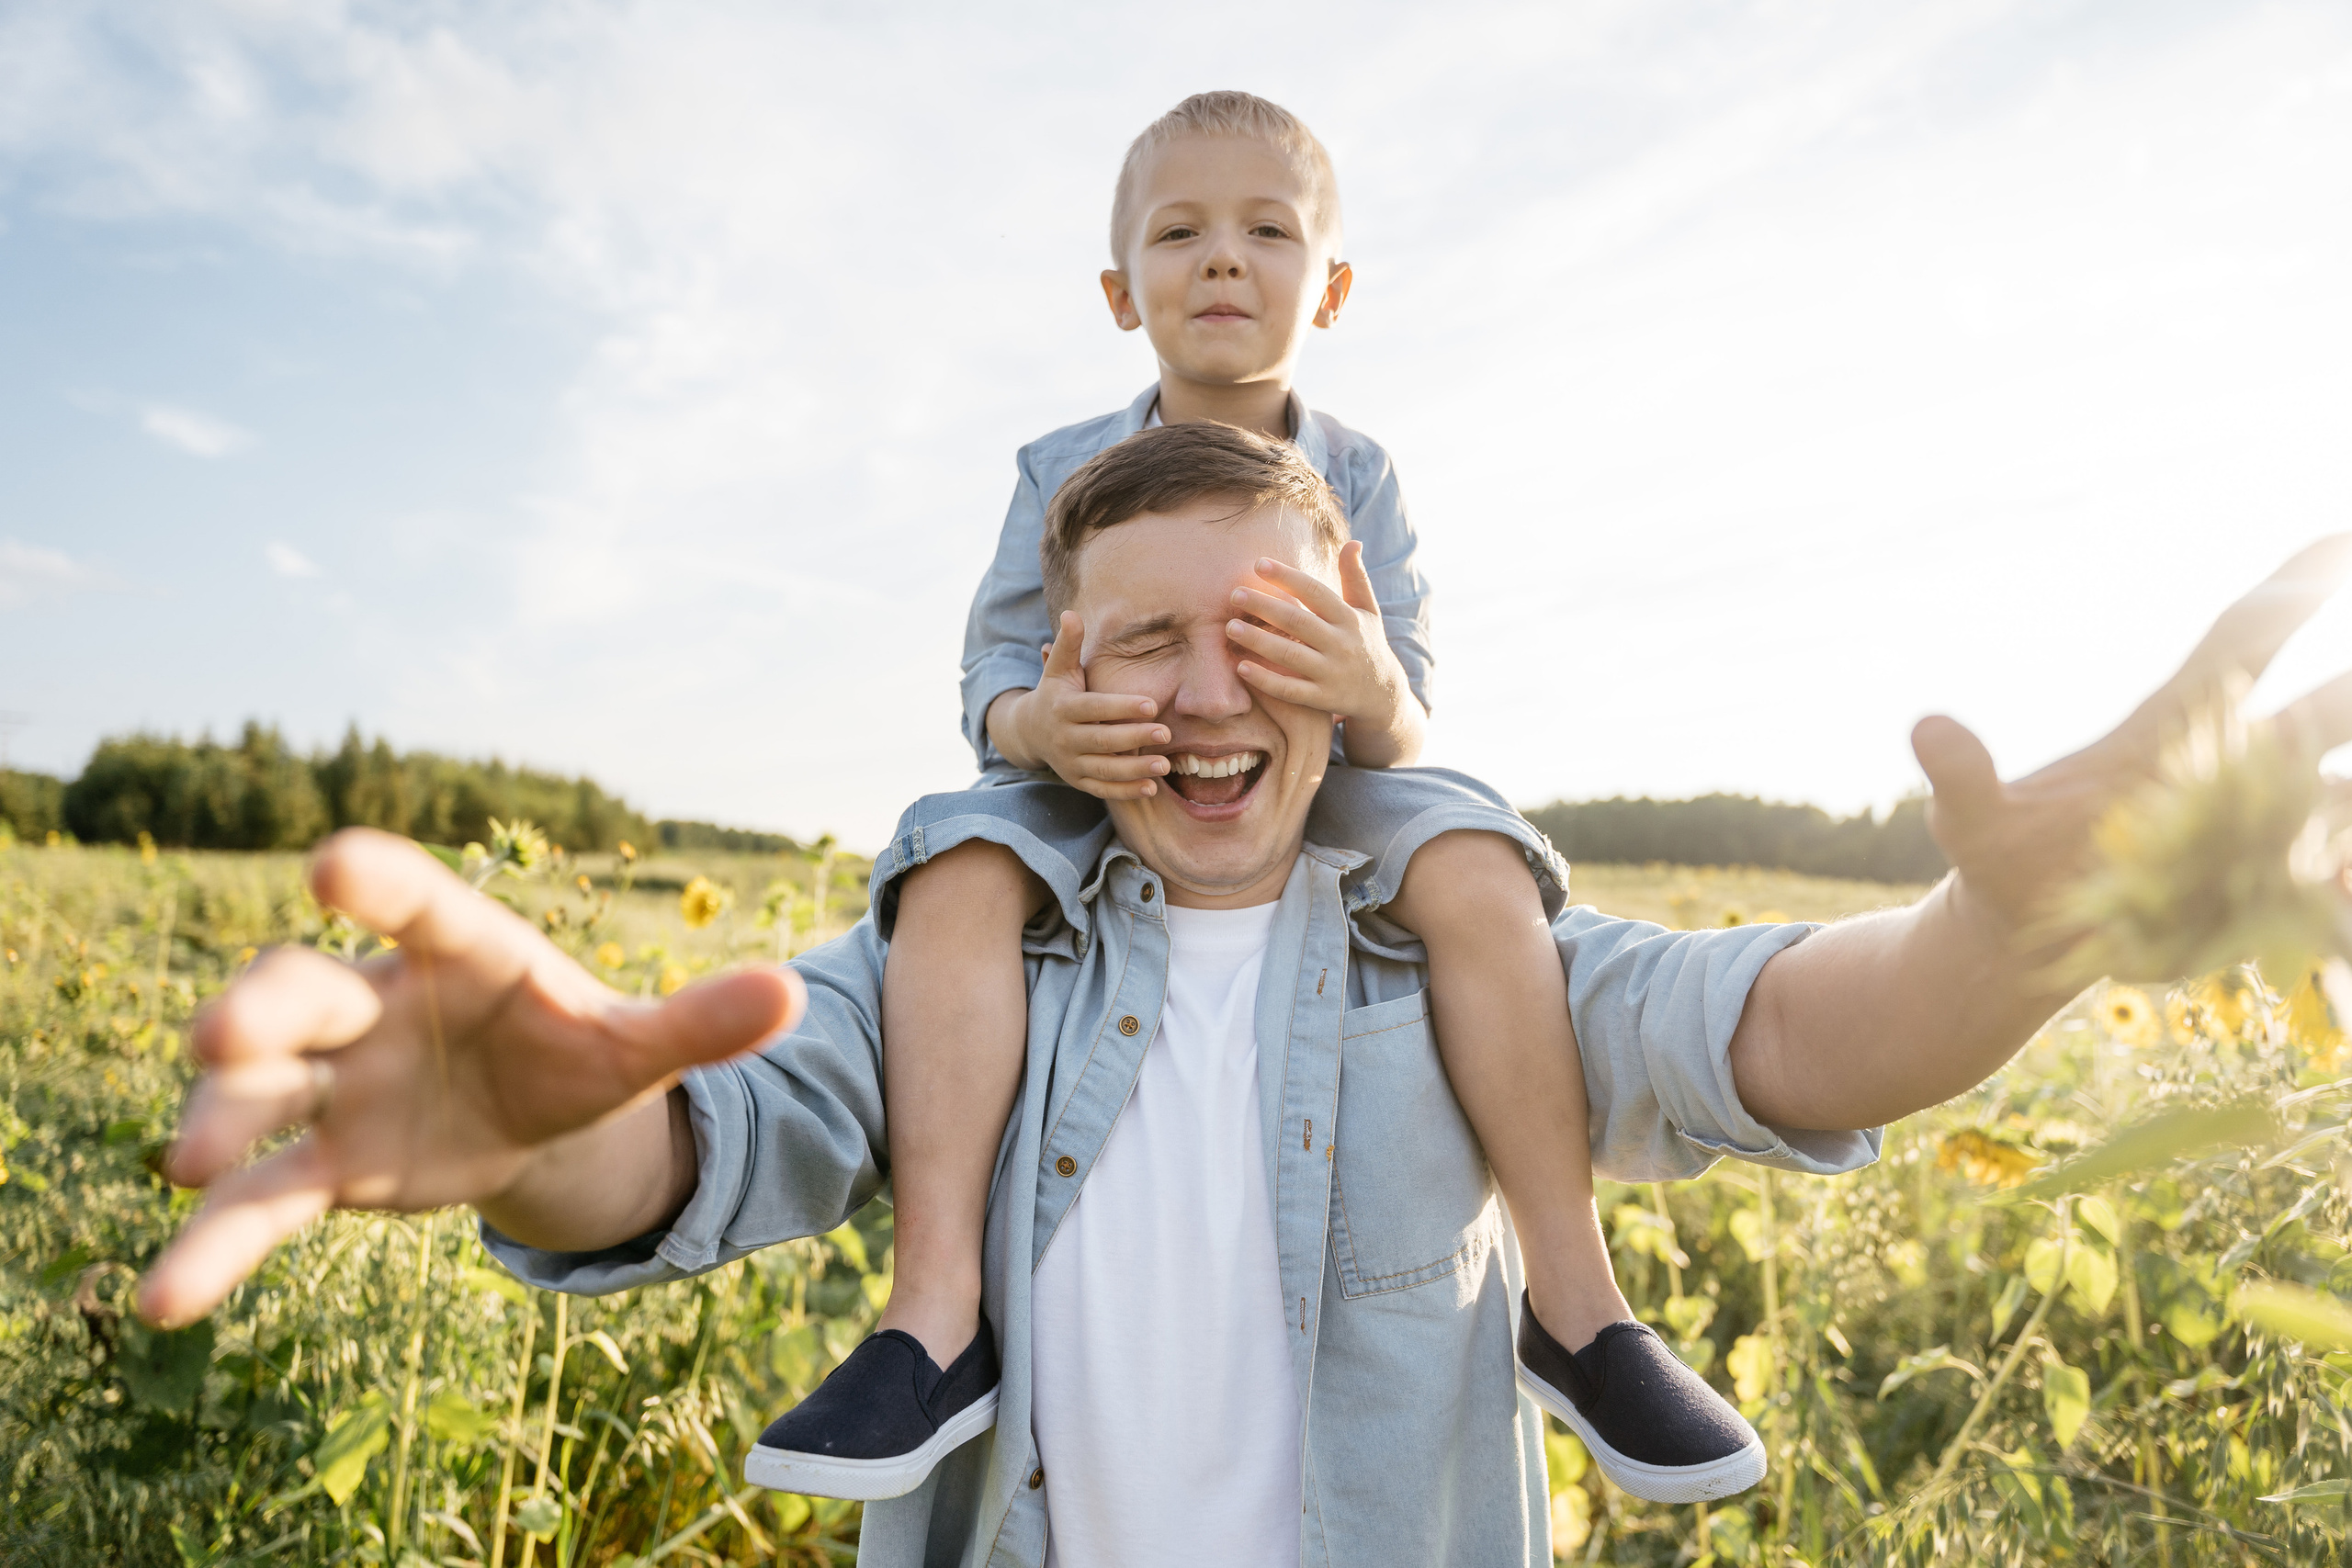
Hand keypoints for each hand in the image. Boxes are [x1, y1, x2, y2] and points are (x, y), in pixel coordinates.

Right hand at [138, 829, 802, 1326]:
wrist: (530, 1116)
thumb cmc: (573, 1052)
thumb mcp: (635, 1048)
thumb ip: (702, 1023)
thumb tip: (795, 996)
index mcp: (463, 954)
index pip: (419, 904)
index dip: (381, 882)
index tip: (331, 861)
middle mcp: (377, 1005)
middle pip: (307, 992)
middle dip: (263, 1009)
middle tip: (223, 1033)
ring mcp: (336, 1084)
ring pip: (261, 1091)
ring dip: (221, 1117)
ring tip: (193, 1160)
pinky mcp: (323, 1165)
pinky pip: (261, 1200)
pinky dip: (214, 1246)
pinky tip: (167, 1300)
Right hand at [989, 612, 1173, 799]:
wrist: (1029, 732)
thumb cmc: (1056, 693)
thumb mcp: (1058, 669)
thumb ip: (1069, 644)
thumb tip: (1070, 613)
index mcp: (1063, 708)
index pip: (1094, 708)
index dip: (1121, 708)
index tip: (1151, 704)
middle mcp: (1065, 738)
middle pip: (1101, 741)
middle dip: (1134, 738)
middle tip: (1167, 734)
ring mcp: (1070, 763)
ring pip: (1104, 769)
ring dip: (1134, 770)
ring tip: (1164, 766)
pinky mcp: (1078, 781)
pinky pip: (1102, 789)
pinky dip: (1125, 791)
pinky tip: (1151, 787)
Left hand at [1227, 541, 1423, 767]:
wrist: (1383, 695)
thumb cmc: (1367, 643)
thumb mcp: (1368, 610)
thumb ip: (1355, 577)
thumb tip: (1352, 542)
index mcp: (1349, 618)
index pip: (1315, 592)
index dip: (1287, 577)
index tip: (1259, 564)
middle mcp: (1341, 644)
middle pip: (1298, 621)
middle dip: (1265, 606)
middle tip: (1235, 594)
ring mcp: (1332, 673)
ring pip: (1290, 655)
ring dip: (1258, 641)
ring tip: (1230, 627)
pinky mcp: (1323, 699)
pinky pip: (1290, 690)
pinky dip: (1265, 680)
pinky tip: (1240, 668)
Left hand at [1731, 535, 2351, 1131]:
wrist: (2024, 935)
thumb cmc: (2004, 855)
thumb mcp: (1973, 823)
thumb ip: (1963, 778)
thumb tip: (1925, 726)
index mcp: (2167, 730)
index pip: (2238, 645)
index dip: (2287, 593)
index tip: (2337, 541)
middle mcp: (2228, 772)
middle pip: (2315, 714)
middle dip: (2351, 695)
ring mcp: (2253, 837)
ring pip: (2334, 801)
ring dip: (2348, 801)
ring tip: (2351, 811)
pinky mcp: (2256, 899)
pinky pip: (2320, 890)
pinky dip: (2339, 895)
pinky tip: (2341, 898)